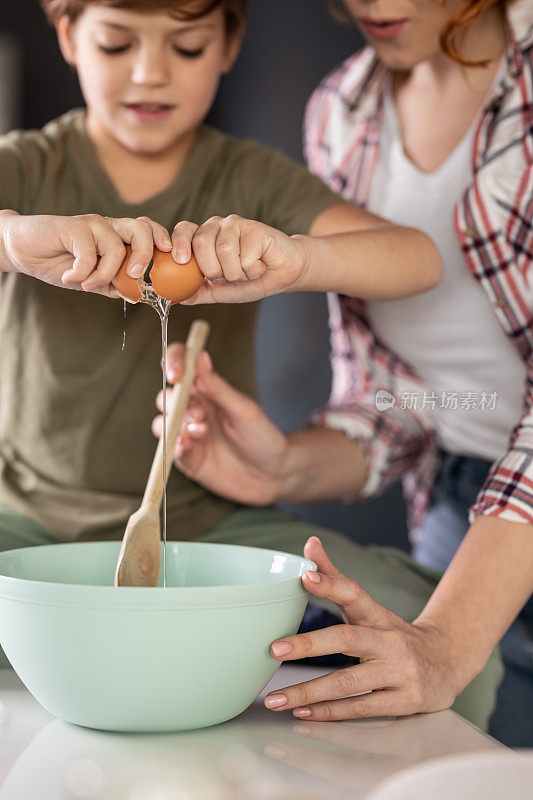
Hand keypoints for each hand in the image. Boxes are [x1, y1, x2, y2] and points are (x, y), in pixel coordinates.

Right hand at [0, 211, 171, 296]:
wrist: (25, 251)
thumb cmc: (61, 262)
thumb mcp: (92, 279)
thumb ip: (114, 284)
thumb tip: (139, 297)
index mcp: (119, 236)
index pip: (150, 231)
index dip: (165, 241)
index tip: (176, 260)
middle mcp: (110, 225)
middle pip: (142, 228)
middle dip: (145, 255)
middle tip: (135, 276)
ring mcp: (92, 223)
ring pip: (115, 245)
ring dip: (104, 273)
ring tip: (86, 283)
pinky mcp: (73, 226)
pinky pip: (88, 252)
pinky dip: (82, 271)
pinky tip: (70, 276)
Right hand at [152, 345, 290, 503]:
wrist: (272, 475)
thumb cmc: (262, 436)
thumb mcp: (243, 410)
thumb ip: (218, 387)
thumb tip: (200, 356)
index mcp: (208, 389)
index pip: (181, 365)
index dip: (172, 362)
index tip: (176, 374)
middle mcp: (194, 409)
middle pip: (166, 396)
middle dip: (176, 402)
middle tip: (199, 414)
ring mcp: (187, 434)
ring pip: (162, 422)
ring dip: (175, 424)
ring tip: (201, 431)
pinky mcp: (186, 457)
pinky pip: (168, 449)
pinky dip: (174, 445)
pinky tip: (187, 446)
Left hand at [170, 215, 307, 302]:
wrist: (283, 275)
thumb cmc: (250, 279)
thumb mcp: (219, 291)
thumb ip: (197, 292)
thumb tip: (175, 298)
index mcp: (204, 236)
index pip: (184, 230)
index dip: (180, 243)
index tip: (182, 261)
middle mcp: (217, 226)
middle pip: (201, 242)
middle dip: (214, 270)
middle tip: (228, 276)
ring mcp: (236, 225)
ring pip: (224, 250)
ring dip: (236, 273)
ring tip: (246, 271)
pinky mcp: (256, 229)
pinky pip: (245, 255)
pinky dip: (252, 270)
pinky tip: (260, 266)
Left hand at [264, 537, 461, 720]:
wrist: (448, 661)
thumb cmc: (393, 634)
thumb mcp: (369, 607)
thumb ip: (336, 578)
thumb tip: (309, 543)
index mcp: (377, 615)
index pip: (354, 593)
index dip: (331, 584)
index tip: (306, 577)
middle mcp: (389, 640)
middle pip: (347, 639)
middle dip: (308, 645)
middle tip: (274, 648)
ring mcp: (399, 671)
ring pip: (348, 681)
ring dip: (308, 692)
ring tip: (275, 698)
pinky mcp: (404, 701)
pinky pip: (360, 707)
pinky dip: (329, 712)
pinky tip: (303, 712)